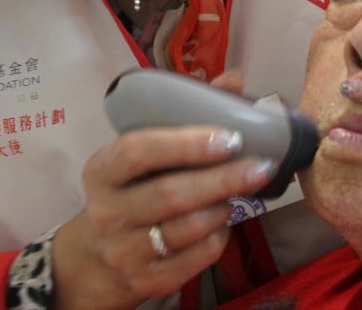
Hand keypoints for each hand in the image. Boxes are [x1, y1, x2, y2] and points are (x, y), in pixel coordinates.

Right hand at [52, 124, 274, 308]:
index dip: (185, 143)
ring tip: (240, 191)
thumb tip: (235, 80)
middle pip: (170, 194)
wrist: (100, 258)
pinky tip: (224, 223)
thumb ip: (184, 114)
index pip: (137, 151)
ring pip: (187, 228)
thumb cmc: (131, 190)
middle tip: (261, 165)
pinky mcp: (146, 281)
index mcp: (102, 170)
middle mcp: (106, 212)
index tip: (229, 137)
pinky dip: (219, 238)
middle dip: (222, 179)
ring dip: (223, 207)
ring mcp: (124, 250)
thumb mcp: (143, 154)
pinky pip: (195, 259)